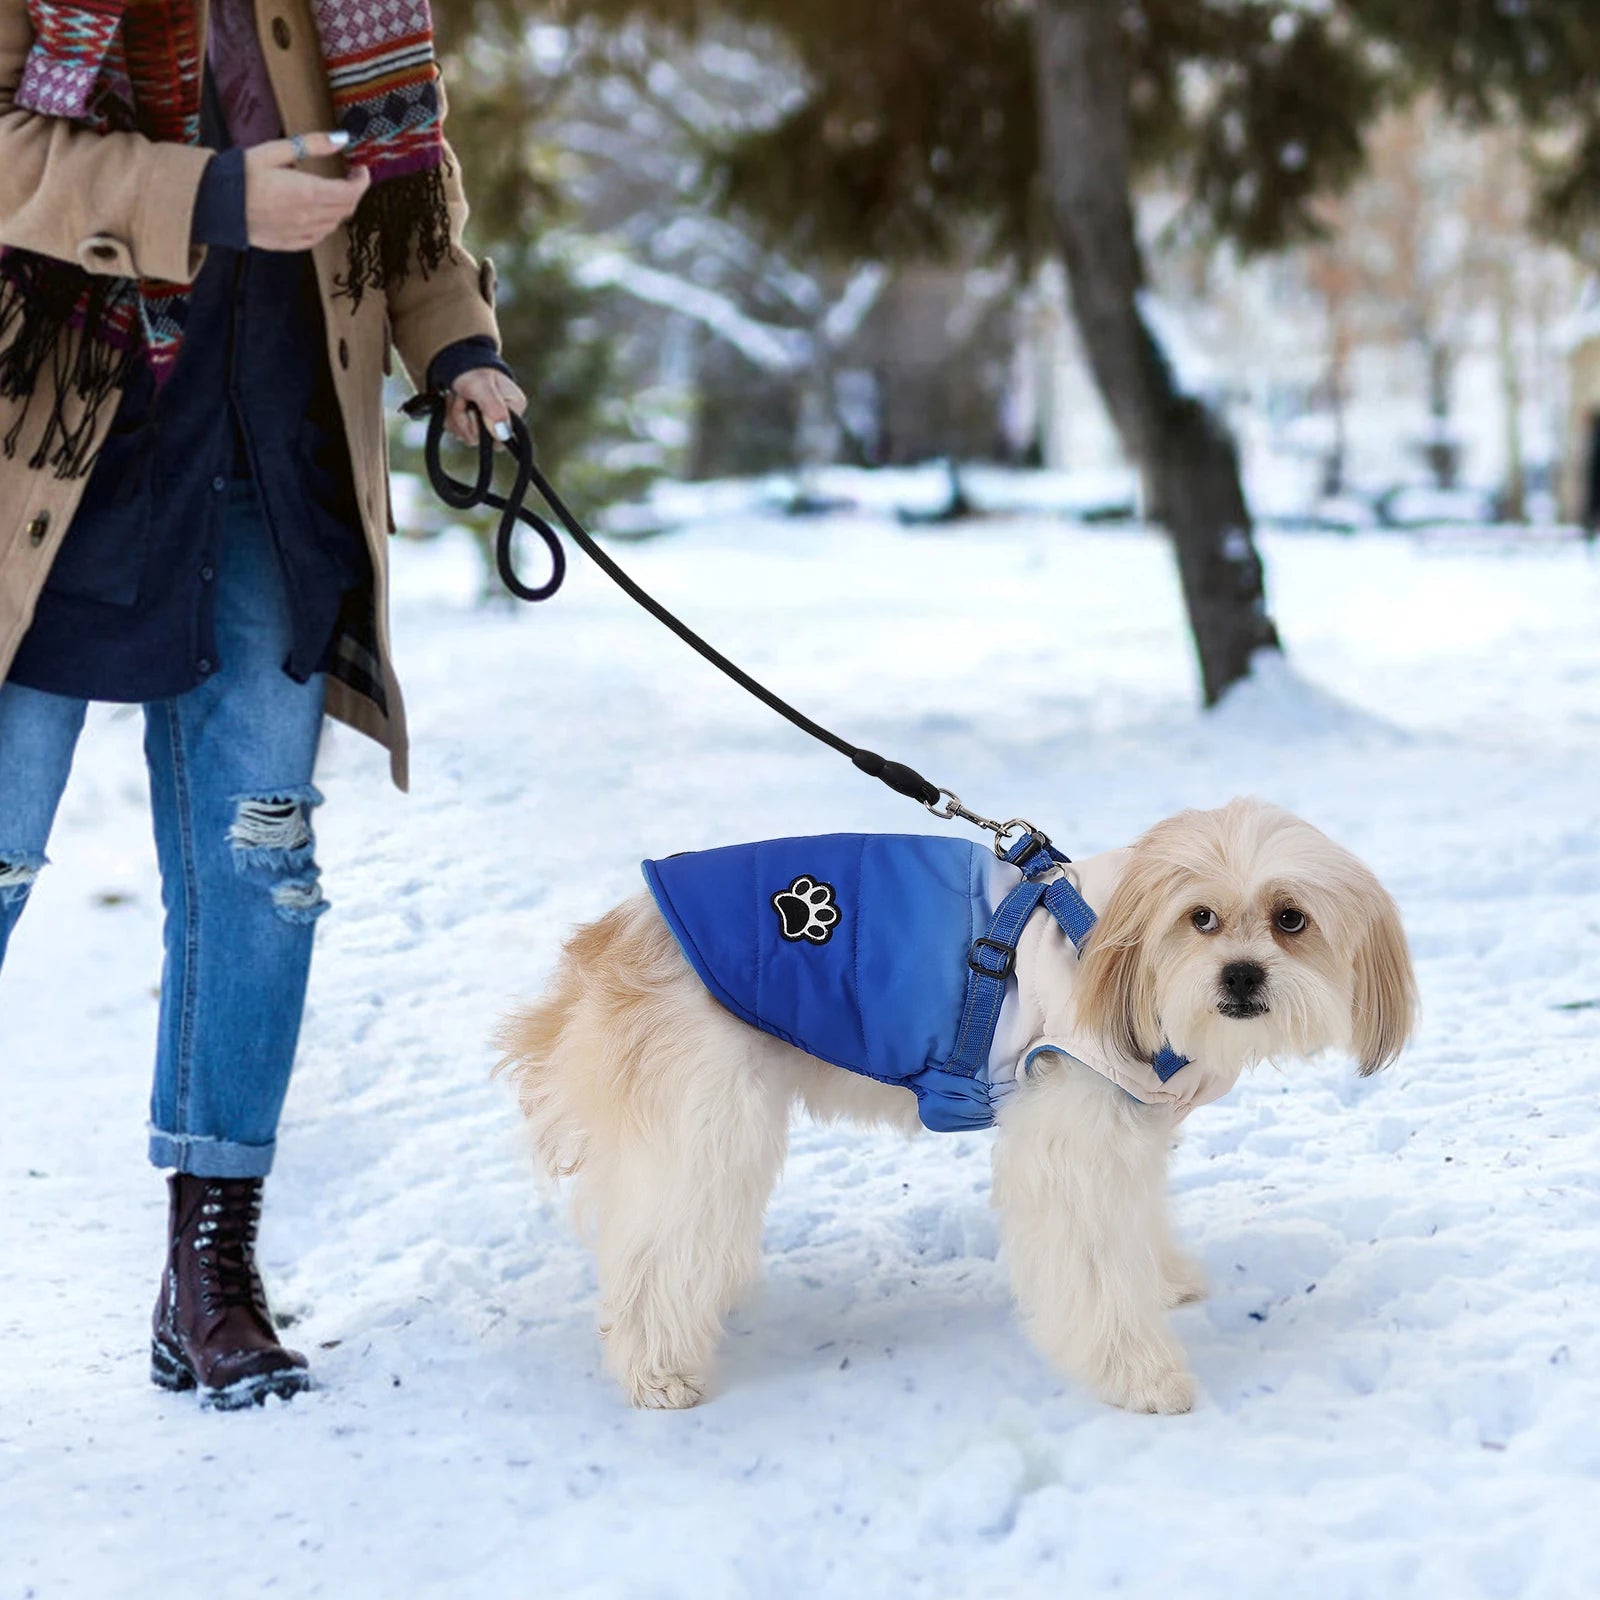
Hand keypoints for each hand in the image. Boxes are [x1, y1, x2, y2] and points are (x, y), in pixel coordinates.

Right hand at [243, 132, 369, 251]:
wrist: (211, 202)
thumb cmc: (239, 174)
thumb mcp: (273, 150)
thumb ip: (311, 145)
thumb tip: (340, 139)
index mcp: (307, 192)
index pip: (350, 193)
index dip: (362, 182)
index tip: (361, 171)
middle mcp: (308, 217)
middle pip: (346, 209)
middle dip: (353, 193)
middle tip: (349, 178)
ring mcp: (299, 233)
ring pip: (334, 225)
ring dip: (339, 209)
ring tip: (332, 192)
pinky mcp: (288, 243)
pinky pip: (318, 238)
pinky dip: (325, 225)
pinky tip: (317, 213)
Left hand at [445, 367, 528, 445]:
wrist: (455, 359)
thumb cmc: (471, 369)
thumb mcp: (481, 386)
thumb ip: (494, 409)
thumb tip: (503, 434)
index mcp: (515, 408)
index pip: (500, 440)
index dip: (482, 430)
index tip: (474, 409)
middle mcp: (503, 418)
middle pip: (479, 439)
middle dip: (463, 419)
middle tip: (462, 398)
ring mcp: (487, 422)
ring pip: (466, 436)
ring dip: (455, 415)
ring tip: (457, 396)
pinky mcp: (472, 422)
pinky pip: (458, 432)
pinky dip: (450, 416)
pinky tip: (453, 401)